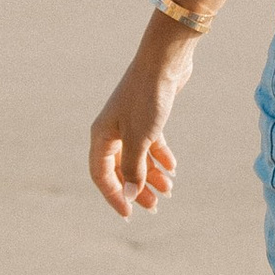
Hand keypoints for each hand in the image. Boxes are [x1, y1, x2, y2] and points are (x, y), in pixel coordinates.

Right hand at [89, 56, 182, 219]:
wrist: (165, 61)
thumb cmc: (148, 98)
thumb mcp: (140, 138)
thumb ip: (134, 168)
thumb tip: (130, 194)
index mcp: (101, 136)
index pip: (101, 175)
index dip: (114, 195)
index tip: (129, 213)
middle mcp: (112, 130)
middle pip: (120, 168)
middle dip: (136, 188)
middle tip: (154, 207)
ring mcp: (129, 123)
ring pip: (137, 157)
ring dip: (152, 175)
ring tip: (169, 190)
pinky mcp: (147, 116)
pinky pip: (150, 144)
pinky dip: (160, 156)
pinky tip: (173, 167)